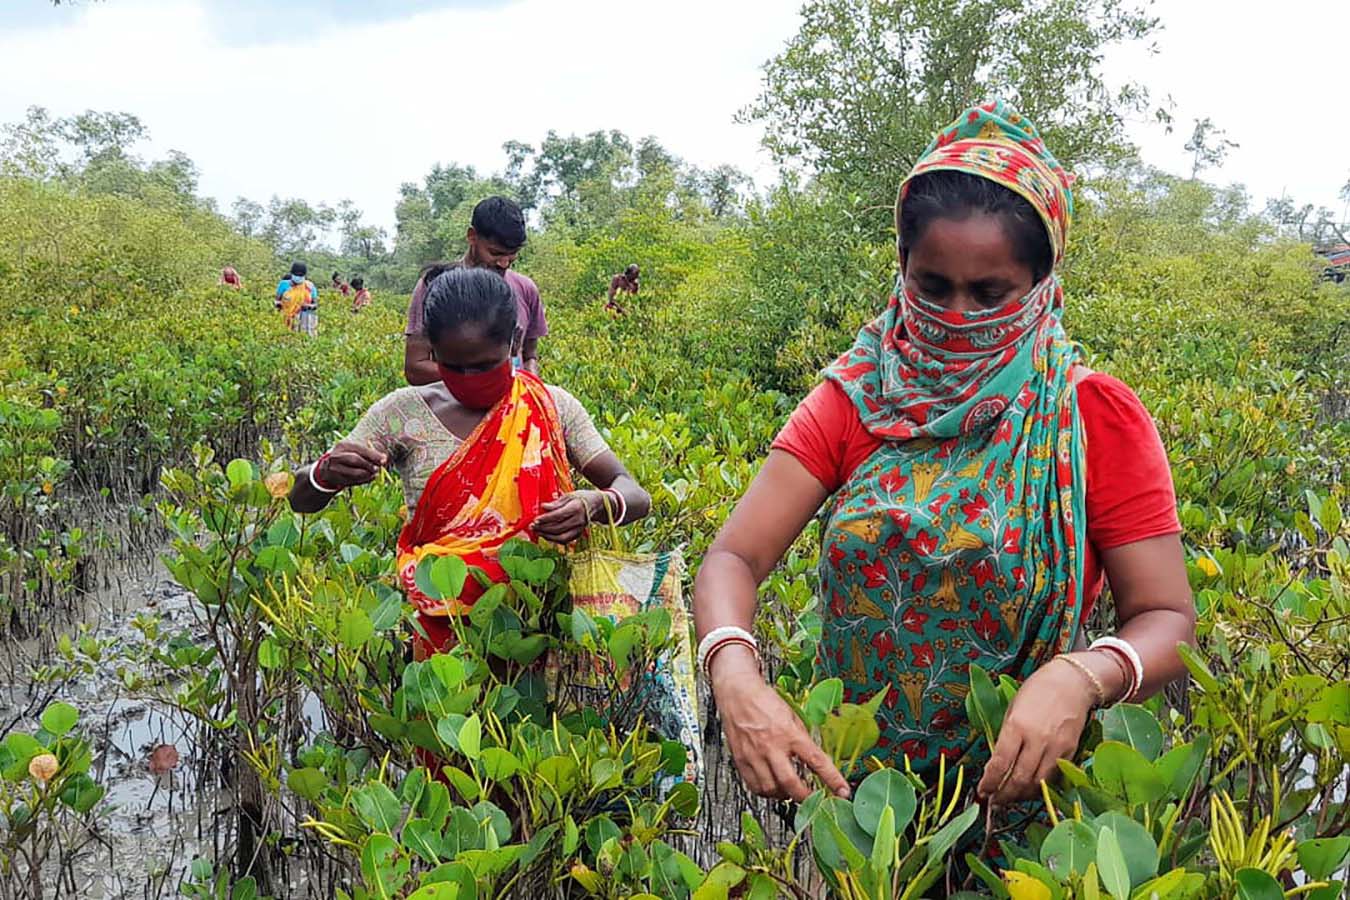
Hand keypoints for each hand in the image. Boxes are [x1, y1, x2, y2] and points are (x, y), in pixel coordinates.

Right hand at [320, 441, 387, 489]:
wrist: (328, 467)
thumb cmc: (348, 456)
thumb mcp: (354, 451)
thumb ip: (368, 454)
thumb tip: (384, 459)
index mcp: (342, 445)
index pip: (359, 449)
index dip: (373, 455)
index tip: (384, 459)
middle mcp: (336, 456)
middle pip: (355, 460)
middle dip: (369, 465)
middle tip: (378, 468)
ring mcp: (335, 469)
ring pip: (354, 473)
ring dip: (368, 474)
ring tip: (375, 474)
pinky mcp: (337, 479)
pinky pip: (353, 481)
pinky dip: (364, 480)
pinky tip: (370, 478)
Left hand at [534, 491, 599, 543]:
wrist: (597, 505)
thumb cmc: (581, 498)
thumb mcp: (569, 496)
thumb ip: (556, 503)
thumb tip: (543, 507)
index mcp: (575, 508)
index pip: (557, 515)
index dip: (545, 519)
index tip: (535, 520)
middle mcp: (578, 520)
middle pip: (558, 528)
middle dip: (543, 528)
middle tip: (532, 526)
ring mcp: (579, 529)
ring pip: (561, 537)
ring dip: (547, 536)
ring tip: (537, 532)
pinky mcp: (578, 534)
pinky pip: (565, 540)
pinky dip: (554, 539)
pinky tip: (546, 535)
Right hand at [711, 645, 849, 802]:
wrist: (737, 693)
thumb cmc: (764, 701)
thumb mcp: (792, 715)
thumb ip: (802, 738)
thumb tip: (813, 758)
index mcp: (789, 733)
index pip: (817, 761)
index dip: (832, 780)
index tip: (843, 792)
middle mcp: (772, 746)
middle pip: (791, 783)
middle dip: (805, 797)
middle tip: (813, 800)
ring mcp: (755, 755)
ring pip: (772, 790)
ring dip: (785, 796)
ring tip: (790, 791)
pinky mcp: (741, 760)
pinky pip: (755, 786)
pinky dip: (767, 792)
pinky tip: (772, 787)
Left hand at [977, 656, 1095, 805]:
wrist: (1072, 683)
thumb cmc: (1037, 691)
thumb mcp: (1013, 708)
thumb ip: (1006, 737)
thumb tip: (996, 764)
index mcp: (1017, 726)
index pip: (1000, 763)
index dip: (989, 782)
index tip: (982, 790)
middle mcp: (1037, 739)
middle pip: (1019, 779)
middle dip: (1004, 795)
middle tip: (994, 801)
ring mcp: (1056, 748)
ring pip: (1038, 784)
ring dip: (1022, 796)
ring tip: (1010, 797)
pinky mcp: (1070, 752)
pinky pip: (1054, 778)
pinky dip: (1041, 787)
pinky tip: (1030, 788)